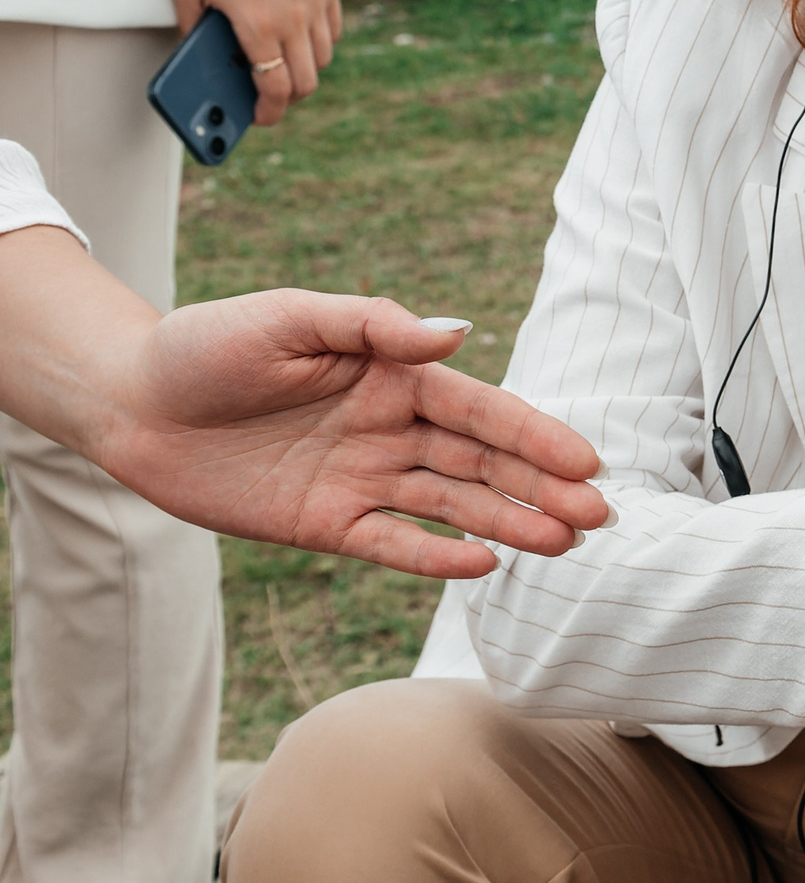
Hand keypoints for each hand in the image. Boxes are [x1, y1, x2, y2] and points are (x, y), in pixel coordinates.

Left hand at [92, 291, 607, 577]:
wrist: (128, 401)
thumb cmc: (206, 345)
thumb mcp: (288, 318)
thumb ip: (373, 327)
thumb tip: (458, 335)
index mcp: (393, 375)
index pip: (480, 410)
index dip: (535, 435)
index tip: (587, 461)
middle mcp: (390, 428)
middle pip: (482, 463)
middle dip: (543, 487)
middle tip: (599, 515)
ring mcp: (362, 479)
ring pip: (452, 505)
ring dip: (510, 523)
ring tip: (564, 543)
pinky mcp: (325, 523)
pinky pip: (391, 543)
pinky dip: (437, 555)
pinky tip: (486, 564)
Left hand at [171, 0, 342, 124]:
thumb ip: (193, 27)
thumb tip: (199, 55)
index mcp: (259, 26)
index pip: (274, 87)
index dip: (269, 112)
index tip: (260, 119)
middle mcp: (294, 21)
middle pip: (305, 82)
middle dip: (287, 98)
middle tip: (268, 99)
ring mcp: (316, 7)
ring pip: (321, 60)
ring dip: (302, 71)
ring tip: (279, 67)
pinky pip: (331, 33)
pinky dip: (317, 44)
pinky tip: (296, 40)